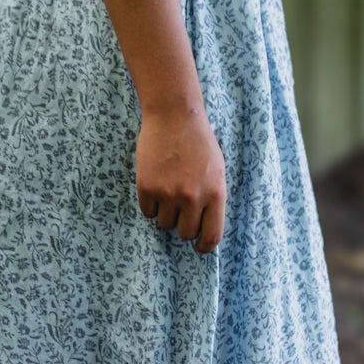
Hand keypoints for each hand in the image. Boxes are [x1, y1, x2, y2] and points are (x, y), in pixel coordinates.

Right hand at [135, 106, 225, 252]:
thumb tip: (203, 227)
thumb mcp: (216, 171)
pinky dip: (150, 204)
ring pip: (164, 224)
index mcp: (215, 193)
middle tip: (180, 209)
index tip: (199, 247)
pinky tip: (155, 184)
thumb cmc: (198, 142)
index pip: (211, 235)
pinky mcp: (147, 187)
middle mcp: (192, 197)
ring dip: (165, 213)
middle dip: (183, 226)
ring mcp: (169, 193)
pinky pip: (147, 211)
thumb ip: (211, 198)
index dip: (204, 246)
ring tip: (168, 191)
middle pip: (185, 233)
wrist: (174, 116)